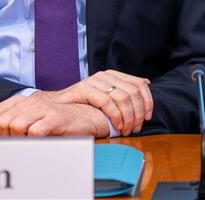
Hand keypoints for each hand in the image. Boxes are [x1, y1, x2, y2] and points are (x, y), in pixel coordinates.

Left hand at [0, 94, 108, 136]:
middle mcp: (30, 102)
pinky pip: (34, 132)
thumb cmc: (57, 122)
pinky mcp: (54, 118)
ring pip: (15, 126)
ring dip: (19, 140)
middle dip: (5, 138)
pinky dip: (33, 141)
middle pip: (1, 122)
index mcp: (21, 101)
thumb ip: (7, 127)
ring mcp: (42, 108)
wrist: (86, 117)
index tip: (3, 140)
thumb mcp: (30, 121)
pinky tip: (40, 142)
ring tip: (29, 143)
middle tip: (17, 144)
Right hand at [36, 70, 152, 135]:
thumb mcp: (106, 96)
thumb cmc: (83, 104)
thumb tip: (146, 83)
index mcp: (114, 75)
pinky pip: (107, 102)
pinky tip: (116, 126)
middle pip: (133, 92)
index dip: (148, 100)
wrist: (56, 105)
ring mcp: (95, 80)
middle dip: (138, 113)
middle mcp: (106, 75)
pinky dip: (115, 116)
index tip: (148, 117)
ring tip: (126, 130)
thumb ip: (123, 92)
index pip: (140, 84)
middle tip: (136, 128)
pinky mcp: (85, 88)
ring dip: (128, 117)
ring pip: (122, 97)